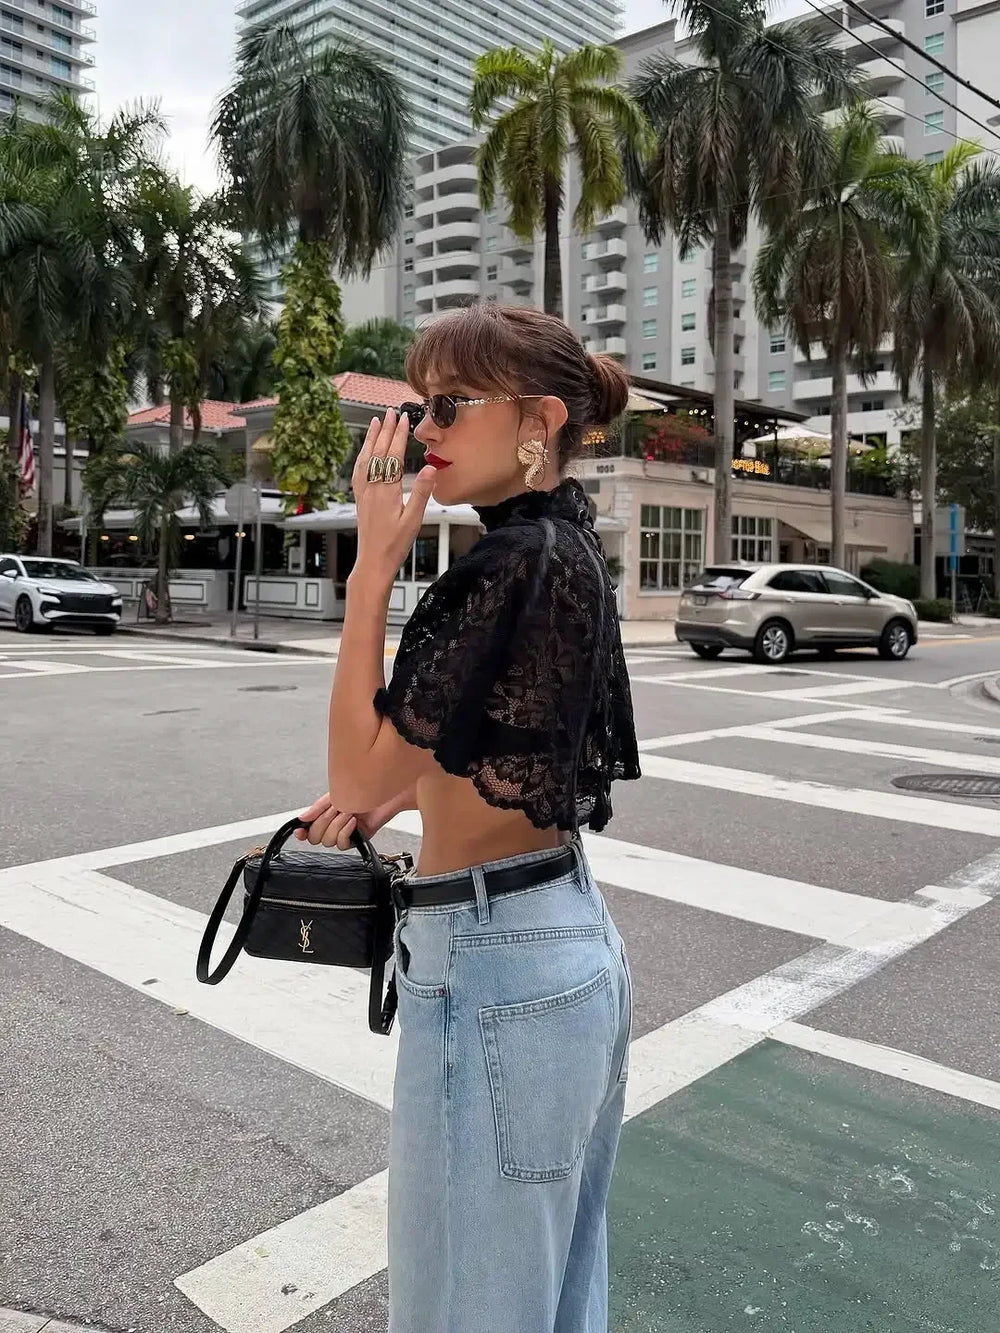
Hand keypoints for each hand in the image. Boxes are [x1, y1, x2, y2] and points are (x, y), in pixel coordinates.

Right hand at [295, 791, 404, 849]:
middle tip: (334, 809)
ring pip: (328, 841)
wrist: (385, 790)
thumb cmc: (364, 789)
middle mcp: (334, 825)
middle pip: (314, 837)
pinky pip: (343, 844)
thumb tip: (302, 819)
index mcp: (327, 814)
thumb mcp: (335, 795)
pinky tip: (353, 822)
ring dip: (336, 825)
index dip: (301, 832)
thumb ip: (317, 808)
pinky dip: (346, 832)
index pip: (308, 829)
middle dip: (323, 822)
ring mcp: (346, 833)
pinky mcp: (358, 839)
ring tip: (348, 811)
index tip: (299, 831)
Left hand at [350, 409, 437, 586]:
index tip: (404, 419)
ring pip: (366, 459)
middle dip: (386, 431)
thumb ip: (422, 493)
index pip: (393, 456)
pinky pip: (358, 471)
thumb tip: (431, 468)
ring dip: (371, 439)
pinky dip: (362, 456)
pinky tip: (364, 451)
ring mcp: (364, 492)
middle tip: (392, 412)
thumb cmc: (394, 545)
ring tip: (376, 422)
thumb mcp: (414, 520)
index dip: (399, 436)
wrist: (373, 562)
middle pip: (379, 452)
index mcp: (387, 491)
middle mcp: (372, 488)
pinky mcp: (360, 499)